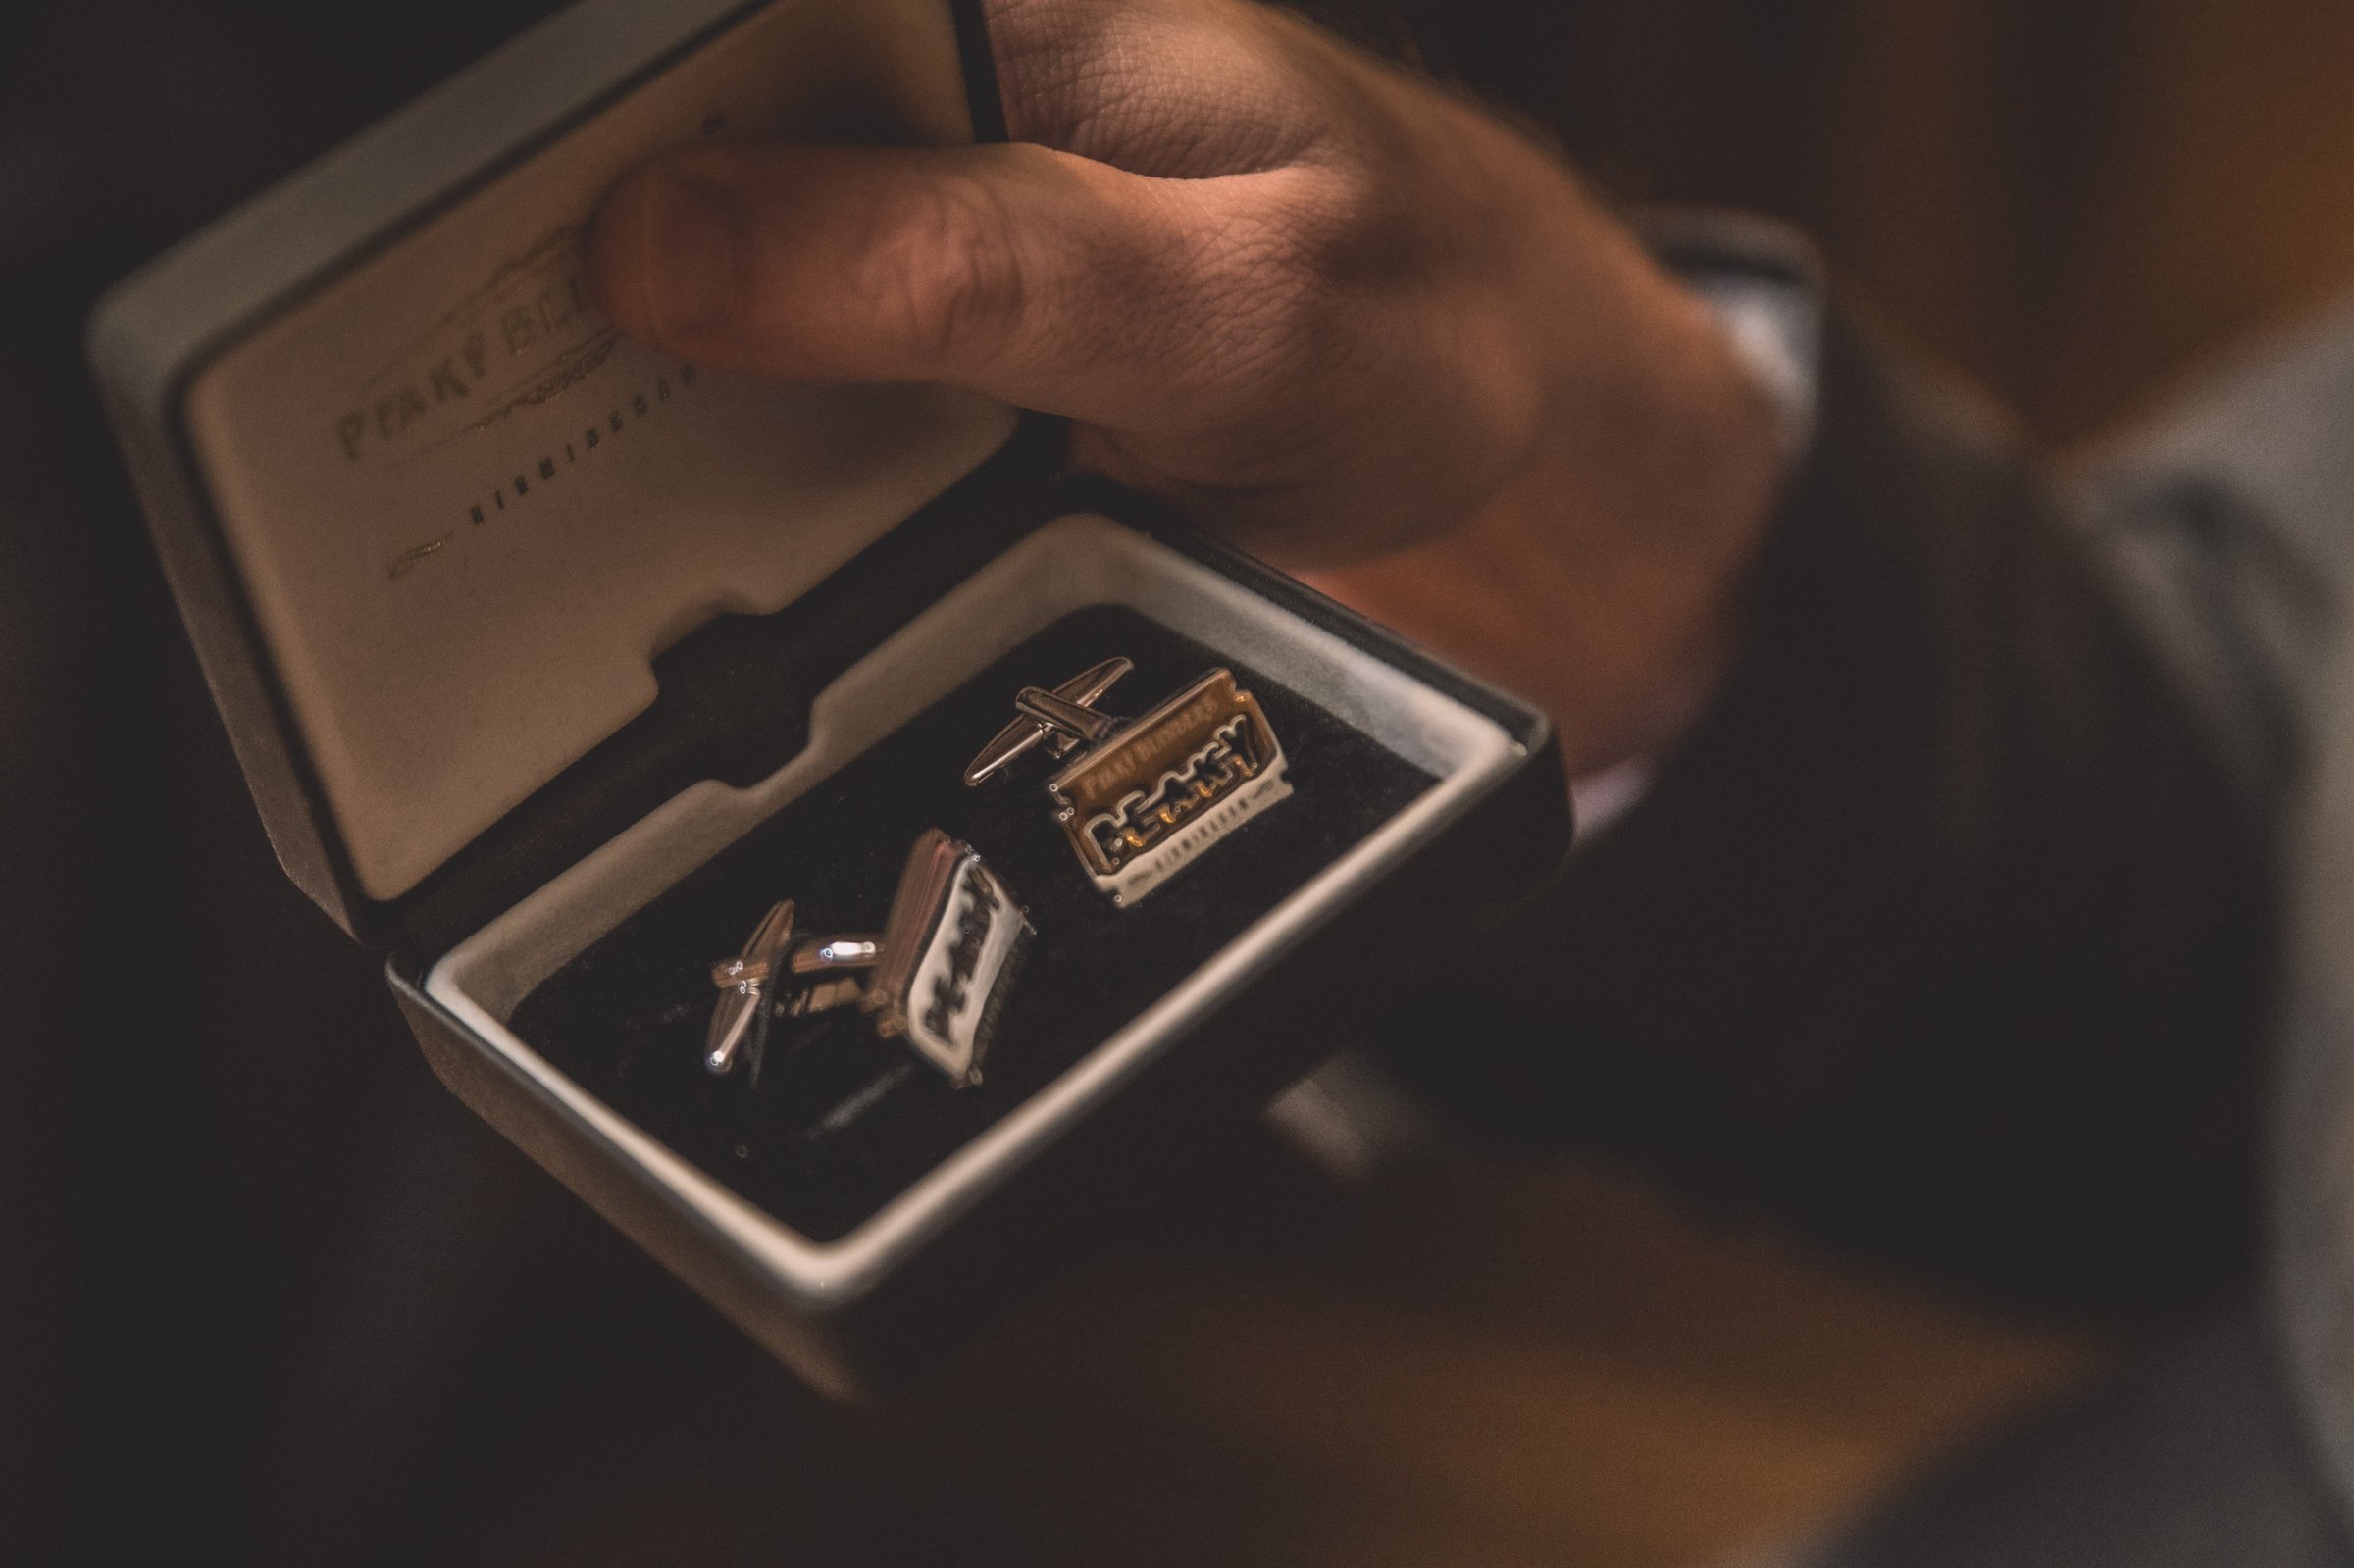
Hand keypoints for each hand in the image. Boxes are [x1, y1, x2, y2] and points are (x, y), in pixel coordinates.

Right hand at [590, 0, 1781, 773]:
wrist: (1480, 402)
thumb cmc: (1404, 311)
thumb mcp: (1224, 302)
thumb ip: (970, 266)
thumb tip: (669, 241)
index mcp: (977, 9)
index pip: (692, 37)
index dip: (553, 147)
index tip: (451, 289)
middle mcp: (921, 89)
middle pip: (654, 154)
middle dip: (556, 297)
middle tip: (474, 449)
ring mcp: (911, 220)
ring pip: (696, 286)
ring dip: (630, 405)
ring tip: (561, 525)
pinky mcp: (919, 335)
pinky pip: (776, 388)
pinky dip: (729, 473)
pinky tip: (701, 546)